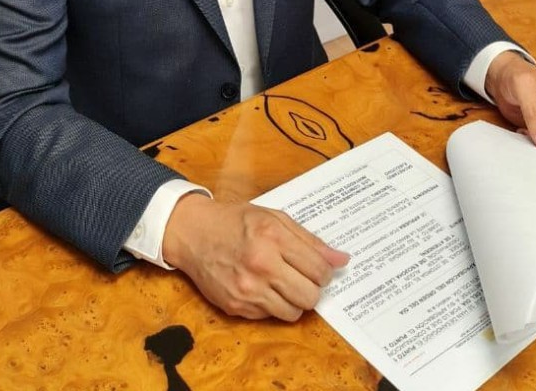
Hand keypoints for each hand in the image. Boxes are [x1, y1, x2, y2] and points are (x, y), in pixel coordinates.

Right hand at [161, 194, 348, 320]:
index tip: (319, 268)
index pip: (319, 269)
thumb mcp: (274, 218)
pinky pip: (269, 317)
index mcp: (273, 237)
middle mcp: (261, 266)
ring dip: (293, 300)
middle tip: (303, 277)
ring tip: (282, 282)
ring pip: (292, 313)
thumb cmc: (235, 221)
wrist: (193, 233)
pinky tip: (261, 286)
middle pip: (309, 297)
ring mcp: (247, 290)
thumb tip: (342, 260)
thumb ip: (309, 240)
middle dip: (312, 289)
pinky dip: (271, 305)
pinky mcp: (235, 307)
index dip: (325, 271)